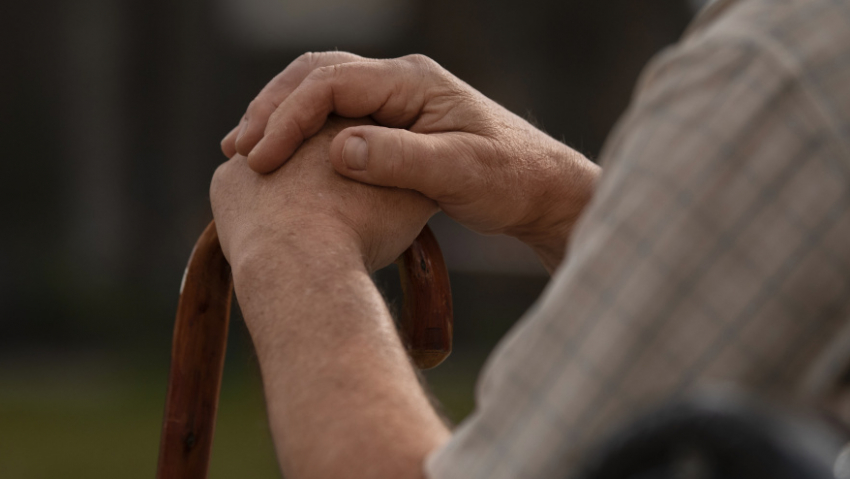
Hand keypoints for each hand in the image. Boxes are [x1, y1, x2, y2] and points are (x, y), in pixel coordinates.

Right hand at [221, 52, 599, 269]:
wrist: (539, 188)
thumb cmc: (509, 178)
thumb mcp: (460, 172)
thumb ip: (402, 160)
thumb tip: (340, 149)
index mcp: (413, 82)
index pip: (332, 82)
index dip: (288, 116)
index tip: (261, 158)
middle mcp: (400, 81)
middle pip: (316, 76)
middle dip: (272, 110)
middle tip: (238, 150)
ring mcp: (396, 100)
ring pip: (320, 92)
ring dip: (281, 117)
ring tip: (246, 151)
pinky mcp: (394, 123)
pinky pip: (335, 116)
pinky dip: (302, 132)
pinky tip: (284, 158)